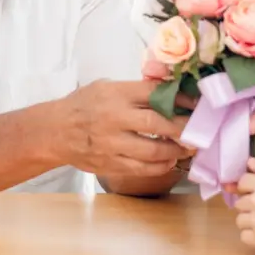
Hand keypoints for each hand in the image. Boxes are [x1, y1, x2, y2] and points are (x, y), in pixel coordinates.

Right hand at [60, 80, 193, 176]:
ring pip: (154, 150)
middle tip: (200, 129)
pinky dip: (161, 165)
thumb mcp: (107, 87)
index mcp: (116, 94)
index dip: (180, 98)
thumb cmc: (84, 105)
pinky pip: (143, 168)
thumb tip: (171, 92)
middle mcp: (115, 118)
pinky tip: (170, 159)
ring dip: (177, 150)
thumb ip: (135, 90)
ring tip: (189, 147)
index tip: (197, 103)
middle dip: (184, 127)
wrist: (55, 131)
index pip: (155, 94)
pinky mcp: (111, 164)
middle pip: (158, 123)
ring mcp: (112, 144)